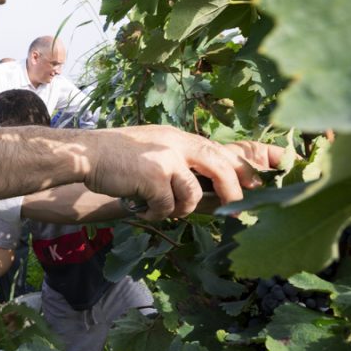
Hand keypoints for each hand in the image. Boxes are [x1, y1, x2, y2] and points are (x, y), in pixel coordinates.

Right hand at [88, 126, 274, 220]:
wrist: (85, 154)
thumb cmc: (115, 156)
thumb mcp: (152, 148)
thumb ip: (178, 159)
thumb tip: (205, 183)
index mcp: (178, 138)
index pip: (219, 149)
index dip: (246, 163)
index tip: (266, 176)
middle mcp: (176, 144)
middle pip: (220, 165)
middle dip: (234, 190)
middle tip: (237, 208)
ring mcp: (166, 158)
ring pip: (192, 195)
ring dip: (177, 208)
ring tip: (156, 206)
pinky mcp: (154, 176)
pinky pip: (167, 207)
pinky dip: (155, 213)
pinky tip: (139, 208)